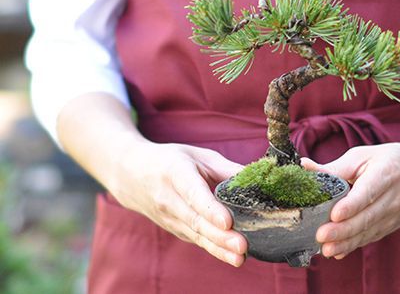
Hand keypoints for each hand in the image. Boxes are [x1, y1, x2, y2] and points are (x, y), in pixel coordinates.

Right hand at [111, 140, 247, 266]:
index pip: (193, 193)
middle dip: (220, 236)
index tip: (227, 221)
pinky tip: (234, 256)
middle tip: (242, 245)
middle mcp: (169, 199)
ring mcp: (169, 218)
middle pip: (196, 220)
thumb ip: (226, 168)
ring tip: (240, 256)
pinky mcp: (175, 230)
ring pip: (196, 235)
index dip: (210, 209)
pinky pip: (196, 240)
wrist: (132, 175)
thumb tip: (255, 178)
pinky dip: (215, 250)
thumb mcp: (197, 156)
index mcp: (175, 173)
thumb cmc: (171, 161)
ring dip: (219, 248)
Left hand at [302, 137, 399, 258]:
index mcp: (387, 173)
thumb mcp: (365, 155)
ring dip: (346, 242)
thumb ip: (336, 166)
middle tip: (321, 235)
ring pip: (368, 231)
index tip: (335, 214)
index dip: (352, 205)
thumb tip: (305, 167)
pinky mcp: (391, 225)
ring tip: (325, 248)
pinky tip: (338, 251)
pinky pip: (371, 237)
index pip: (368, 192)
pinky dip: (354, 245)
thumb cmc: (392, 160)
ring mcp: (394, 214)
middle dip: (343, 229)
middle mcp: (393, 197)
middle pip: (367, 217)